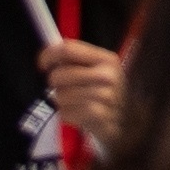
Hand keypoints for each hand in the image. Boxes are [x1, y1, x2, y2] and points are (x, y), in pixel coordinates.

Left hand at [42, 40, 123, 155]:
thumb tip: (47, 56)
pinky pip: (64, 112)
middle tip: (65, 87)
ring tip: (74, 101)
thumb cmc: (105, 90)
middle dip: (56, 83)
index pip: (68, 49)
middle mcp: (106, 75)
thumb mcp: (99, 69)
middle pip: (59, 74)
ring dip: (62, 100)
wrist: (126, 120)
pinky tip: (78, 113)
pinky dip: (66, 114)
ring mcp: (103, 96)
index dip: (49, 55)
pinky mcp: (96, 115)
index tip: (43, 65)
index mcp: (106, 58)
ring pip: (59, 95)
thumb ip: (76, 59)